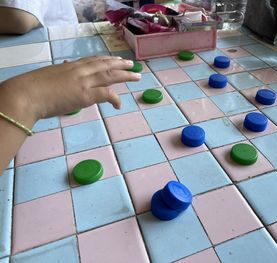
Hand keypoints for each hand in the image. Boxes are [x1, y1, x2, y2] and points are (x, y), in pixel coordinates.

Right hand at [1, 56, 140, 119]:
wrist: (26, 94)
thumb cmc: (32, 88)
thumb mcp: (49, 75)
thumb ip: (61, 73)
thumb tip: (65, 68)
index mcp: (71, 66)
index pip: (93, 60)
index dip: (106, 60)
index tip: (115, 59)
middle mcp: (80, 71)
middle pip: (105, 65)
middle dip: (120, 64)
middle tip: (132, 65)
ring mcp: (84, 82)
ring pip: (110, 76)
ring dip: (125, 75)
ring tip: (136, 76)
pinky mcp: (85, 95)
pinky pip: (106, 95)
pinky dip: (115, 99)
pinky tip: (119, 104)